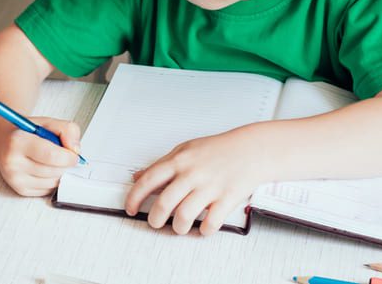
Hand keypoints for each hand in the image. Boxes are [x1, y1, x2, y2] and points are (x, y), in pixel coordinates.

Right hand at [0, 117, 81, 196]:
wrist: (4, 139)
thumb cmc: (26, 131)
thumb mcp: (47, 122)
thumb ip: (67, 130)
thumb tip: (75, 150)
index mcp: (17, 141)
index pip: (51, 156)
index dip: (68, 156)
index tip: (73, 154)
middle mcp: (12, 162)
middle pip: (54, 171)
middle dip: (65, 165)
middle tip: (62, 155)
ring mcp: (15, 178)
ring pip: (52, 183)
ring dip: (59, 173)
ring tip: (51, 161)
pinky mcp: (20, 189)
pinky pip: (47, 191)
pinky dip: (51, 181)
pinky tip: (45, 169)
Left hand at [124, 126, 268, 235]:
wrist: (250, 150)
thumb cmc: (217, 150)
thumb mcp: (184, 150)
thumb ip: (161, 165)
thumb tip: (138, 177)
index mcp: (178, 161)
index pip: (148, 180)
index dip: (135, 197)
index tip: (130, 208)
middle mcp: (192, 174)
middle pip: (164, 203)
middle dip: (155, 219)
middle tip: (155, 222)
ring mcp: (209, 187)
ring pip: (184, 216)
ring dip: (178, 227)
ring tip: (178, 227)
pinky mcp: (227, 199)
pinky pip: (210, 222)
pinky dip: (203, 230)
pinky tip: (202, 228)